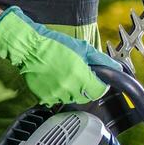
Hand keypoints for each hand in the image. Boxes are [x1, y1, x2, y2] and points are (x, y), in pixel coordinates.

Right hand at [0, 6, 121, 106]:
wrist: (29, 48)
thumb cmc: (53, 45)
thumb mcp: (82, 48)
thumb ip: (101, 60)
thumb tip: (115, 67)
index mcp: (81, 77)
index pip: (100, 91)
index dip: (101, 84)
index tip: (97, 79)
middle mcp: (70, 89)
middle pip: (87, 96)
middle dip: (87, 87)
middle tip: (79, 74)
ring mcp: (56, 95)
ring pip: (72, 99)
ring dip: (72, 90)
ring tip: (64, 75)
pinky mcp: (44, 97)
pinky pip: (56, 99)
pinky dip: (57, 92)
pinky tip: (54, 79)